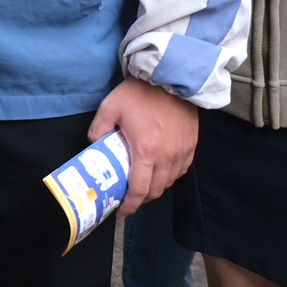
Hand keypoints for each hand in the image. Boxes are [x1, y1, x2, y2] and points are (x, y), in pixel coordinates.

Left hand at [88, 78, 197, 216]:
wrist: (171, 76)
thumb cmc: (140, 92)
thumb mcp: (110, 107)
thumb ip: (98, 129)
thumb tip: (94, 145)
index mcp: (146, 150)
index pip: (139, 190)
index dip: (130, 205)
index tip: (121, 211)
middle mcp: (167, 156)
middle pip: (156, 190)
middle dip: (141, 199)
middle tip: (129, 197)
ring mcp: (182, 151)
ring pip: (170, 182)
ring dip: (156, 188)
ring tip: (143, 184)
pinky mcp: (192, 144)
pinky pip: (181, 169)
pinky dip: (170, 175)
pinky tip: (160, 170)